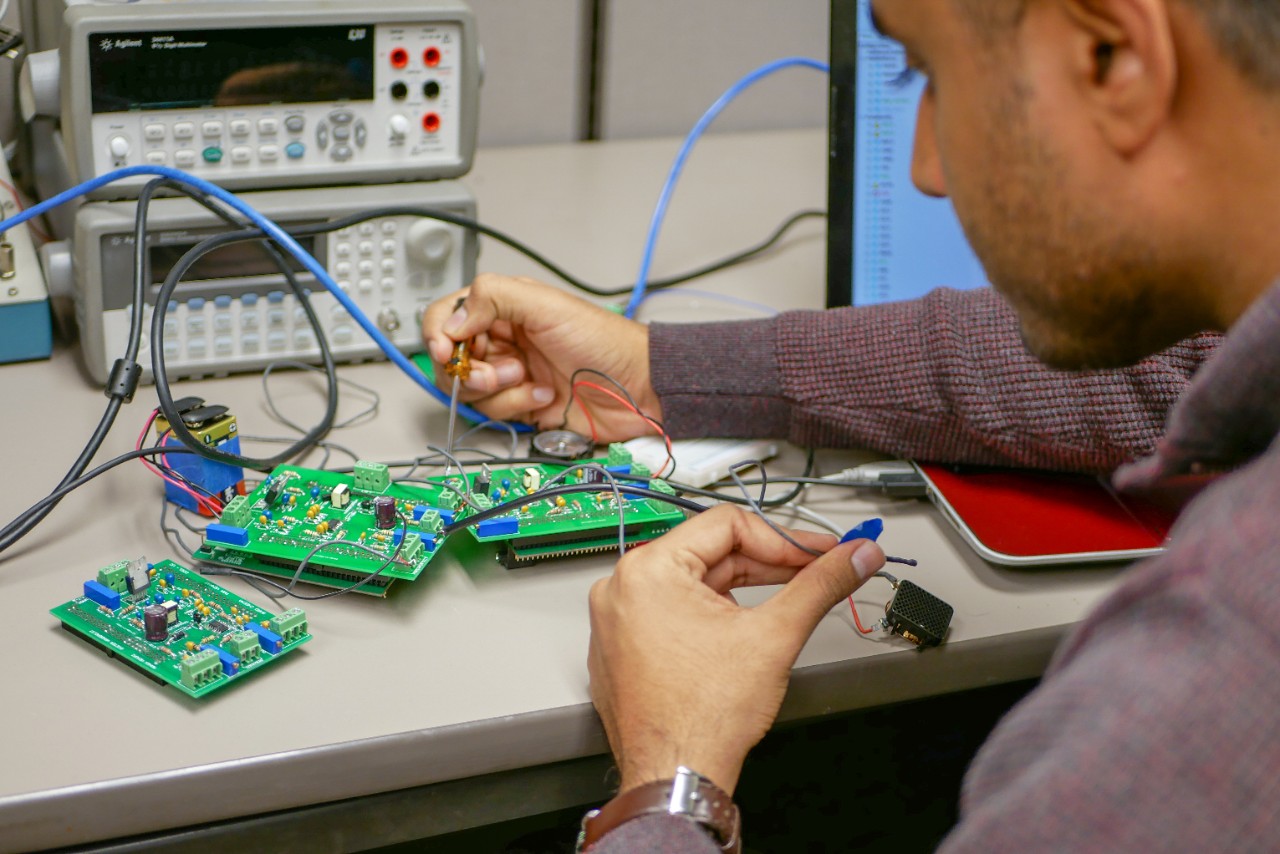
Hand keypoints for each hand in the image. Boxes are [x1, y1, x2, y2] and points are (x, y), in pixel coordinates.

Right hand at [420, 275, 659, 440]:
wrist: (637, 388)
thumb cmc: (605, 341)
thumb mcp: (548, 305)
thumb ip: (495, 298)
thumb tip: (454, 321)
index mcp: (503, 309)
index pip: (448, 317)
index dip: (440, 334)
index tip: (447, 350)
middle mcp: (502, 340)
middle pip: (450, 359)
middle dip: (469, 370)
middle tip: (499, 371)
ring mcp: (510, 375)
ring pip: (468, 390)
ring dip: (497, 389)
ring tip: (529, 379)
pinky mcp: (520, 406)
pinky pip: (494, 413)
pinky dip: (516, 406)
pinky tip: (544, 397)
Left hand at [587, 505, 884, 794]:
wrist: (676, 778)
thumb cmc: (703, 719)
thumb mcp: (775, 635)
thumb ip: (821, 585)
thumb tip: (854, 557)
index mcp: (647, 570)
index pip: (728, 524)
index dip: (784, 539)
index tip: (820, 553)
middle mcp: (621, 589)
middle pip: (711, 553)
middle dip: (769, 565)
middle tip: (814, 573)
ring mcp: (617, 621)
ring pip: (693, 584)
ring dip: (742, 590)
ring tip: (784, 605)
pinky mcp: (623, 648)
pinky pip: (671, 613)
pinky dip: (710, 615)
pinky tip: (740, 633)